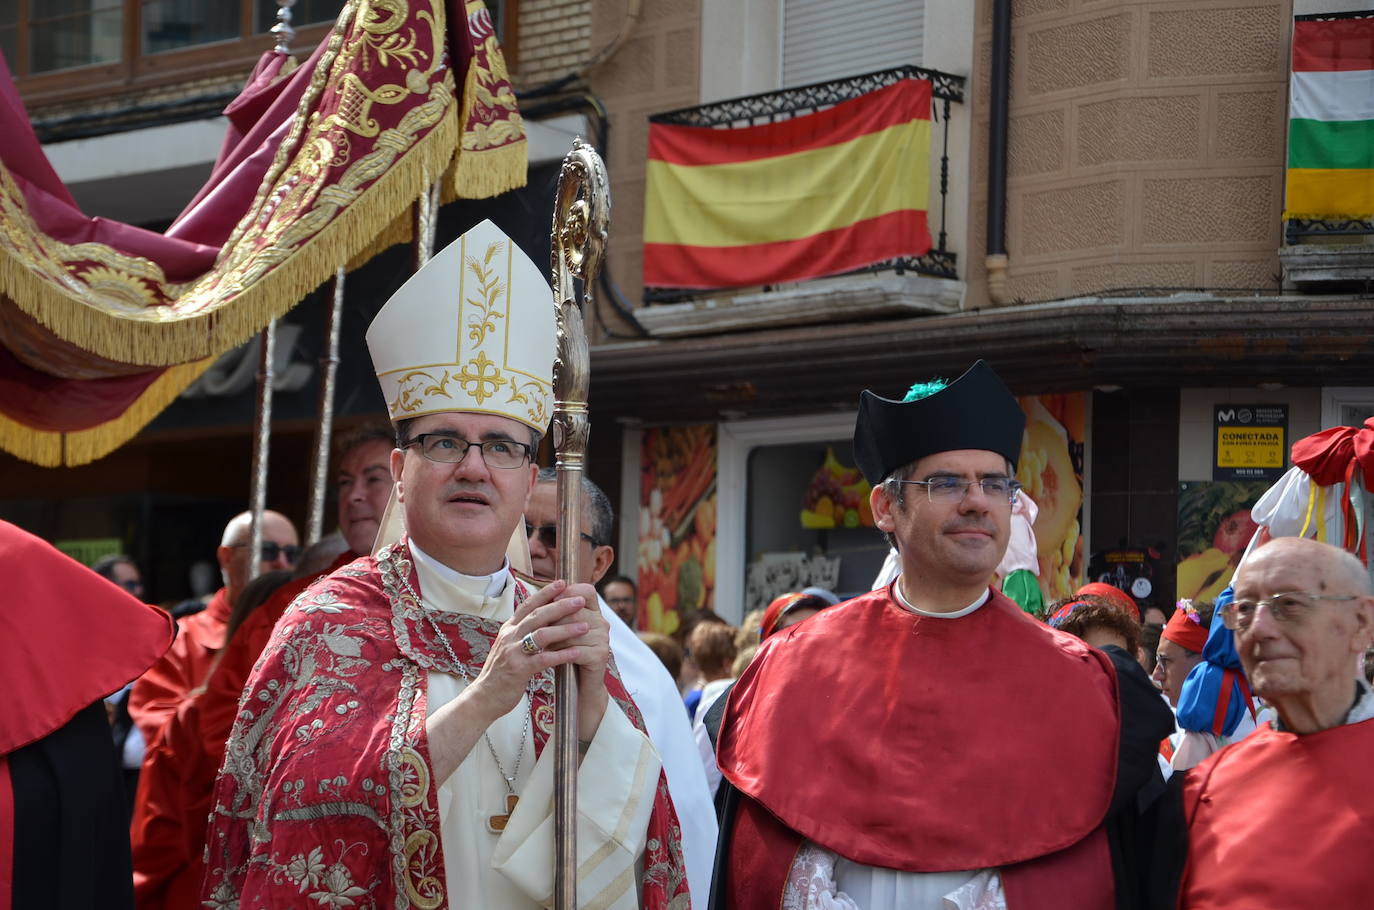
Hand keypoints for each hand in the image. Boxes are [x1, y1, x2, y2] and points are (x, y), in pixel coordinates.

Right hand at [465, 581, 606, 734]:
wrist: (483, 697)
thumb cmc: (500, 672)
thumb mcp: (508, 646)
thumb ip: (522, 632)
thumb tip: (541, 617)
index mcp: (508, 628)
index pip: (528, 605)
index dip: (545, 593)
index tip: (563, 583)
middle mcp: (510, 636)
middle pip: (538, 615)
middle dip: (561, 605)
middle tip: (580, 600)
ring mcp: (513, 652)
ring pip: (542, 634)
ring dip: (566, 629)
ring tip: (585, 626)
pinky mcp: (519, 670)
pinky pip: (544, 659)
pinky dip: (562, 655)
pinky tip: (577, 653)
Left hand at [555, 581, 610, 740]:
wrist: (577, 685)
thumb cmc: (564, 653)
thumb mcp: (560, 630)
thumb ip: (556, 613)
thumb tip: (540, 596)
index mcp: (594, 611)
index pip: (586, 591)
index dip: (569, 591)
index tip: (551, 598)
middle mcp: (602, 622)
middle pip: (575, 611)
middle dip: (554, 620)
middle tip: (537, 629)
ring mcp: (603, 639)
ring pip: (573, 631)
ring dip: (554, 639)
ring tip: (541, 646)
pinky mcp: (600, 655)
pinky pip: (576, 650)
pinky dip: (560, 654)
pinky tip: (550, 658)